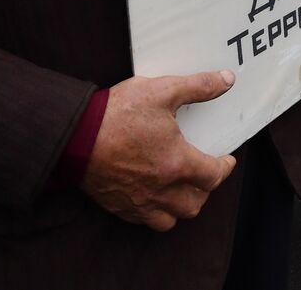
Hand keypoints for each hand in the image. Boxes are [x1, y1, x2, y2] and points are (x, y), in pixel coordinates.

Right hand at [81, 72, 237, 230]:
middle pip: (195, 203)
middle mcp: (162, 189)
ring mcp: (140, 202)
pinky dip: (157, 213)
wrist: (73, 137)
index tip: (227, 160)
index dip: (225, 168)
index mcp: (177, 163)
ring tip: (182, 189)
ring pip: (172, 218)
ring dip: (182, 205)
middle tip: (204, 173)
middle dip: (205, 189)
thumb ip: (198, 87)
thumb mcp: (161, 91)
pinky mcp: (119, 206)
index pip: (213, 176)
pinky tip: (155, 196)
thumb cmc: (117, 114)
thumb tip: (227, 80)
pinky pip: (146, 221)